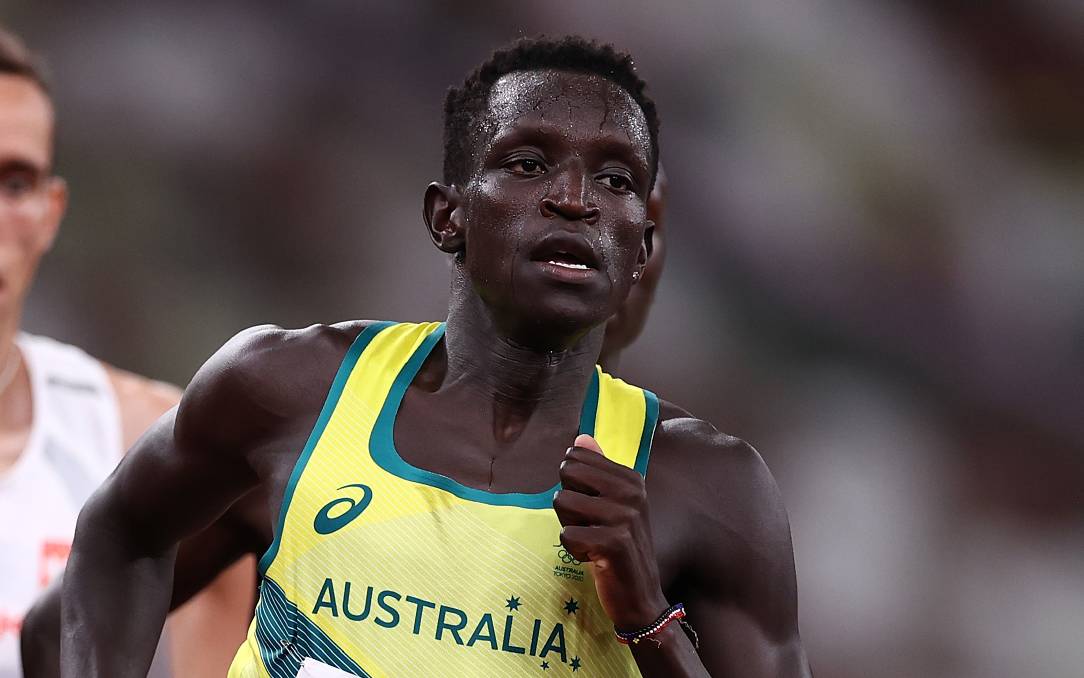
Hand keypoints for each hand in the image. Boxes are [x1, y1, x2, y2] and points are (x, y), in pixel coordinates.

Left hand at [554, 434, 668, 629]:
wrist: (640, 597)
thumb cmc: (619, 548)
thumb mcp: (612, 505)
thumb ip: (596, 469)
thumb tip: (581, 438)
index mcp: (630, 478)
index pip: (575, 457)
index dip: (573, 485)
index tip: (594, 509)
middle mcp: (631, 491)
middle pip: (566, 474)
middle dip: (568, 503)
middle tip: (590, 525)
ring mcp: (624, 516)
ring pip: (562, 501)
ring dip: (571, 527)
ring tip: (593, 541)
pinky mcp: (614, 541)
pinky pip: (567, 533)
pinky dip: (574, 550)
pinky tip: (595, 558)